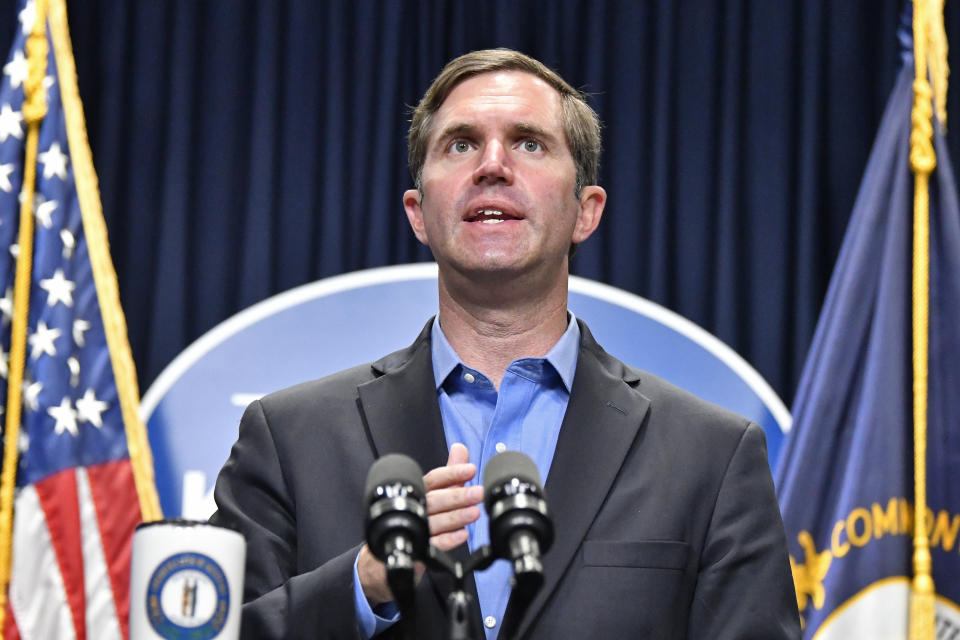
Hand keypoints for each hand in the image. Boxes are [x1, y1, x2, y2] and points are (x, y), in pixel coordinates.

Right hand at [358, 443, 482, 605]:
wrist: (391, 548)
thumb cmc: (418, 514)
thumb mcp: (436, 490)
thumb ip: (450, 471)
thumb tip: (460, 448)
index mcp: (420, 490)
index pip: (435, 478)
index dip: (452, 473)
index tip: (470, 470)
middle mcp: (417, 507)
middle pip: (435, 500)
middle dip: (457, 496)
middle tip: (477, 492)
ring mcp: (416, 528)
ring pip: (435, 522)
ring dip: (456, 517)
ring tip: (474, 512)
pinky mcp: (419, 550)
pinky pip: (434, 545)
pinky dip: (448, 540)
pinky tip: (463, 535)